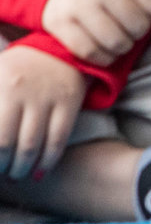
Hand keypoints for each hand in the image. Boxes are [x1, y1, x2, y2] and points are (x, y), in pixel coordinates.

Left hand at [0, 45, 86, 181]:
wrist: (60, 49)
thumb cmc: (16, 70)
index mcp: (1, 87)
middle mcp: (23, 93)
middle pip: (8, 143)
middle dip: (2, 166)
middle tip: (1, 173)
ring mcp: (49, 98)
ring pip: (33, 145)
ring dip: (22, 168)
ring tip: (17, 175)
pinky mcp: (70, 103)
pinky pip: (59, 139)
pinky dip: (49, 160)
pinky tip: (40, 172)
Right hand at [41, 0, 150, 66]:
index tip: (148, 11)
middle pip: (138, 26)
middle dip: (141, 30)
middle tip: (133, 26)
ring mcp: (76, 4)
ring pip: (116, 41)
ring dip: (125, 46)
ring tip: (123, 38)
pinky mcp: (58, 23)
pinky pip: (89, 51)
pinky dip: (103, 57)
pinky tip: (107, 50)